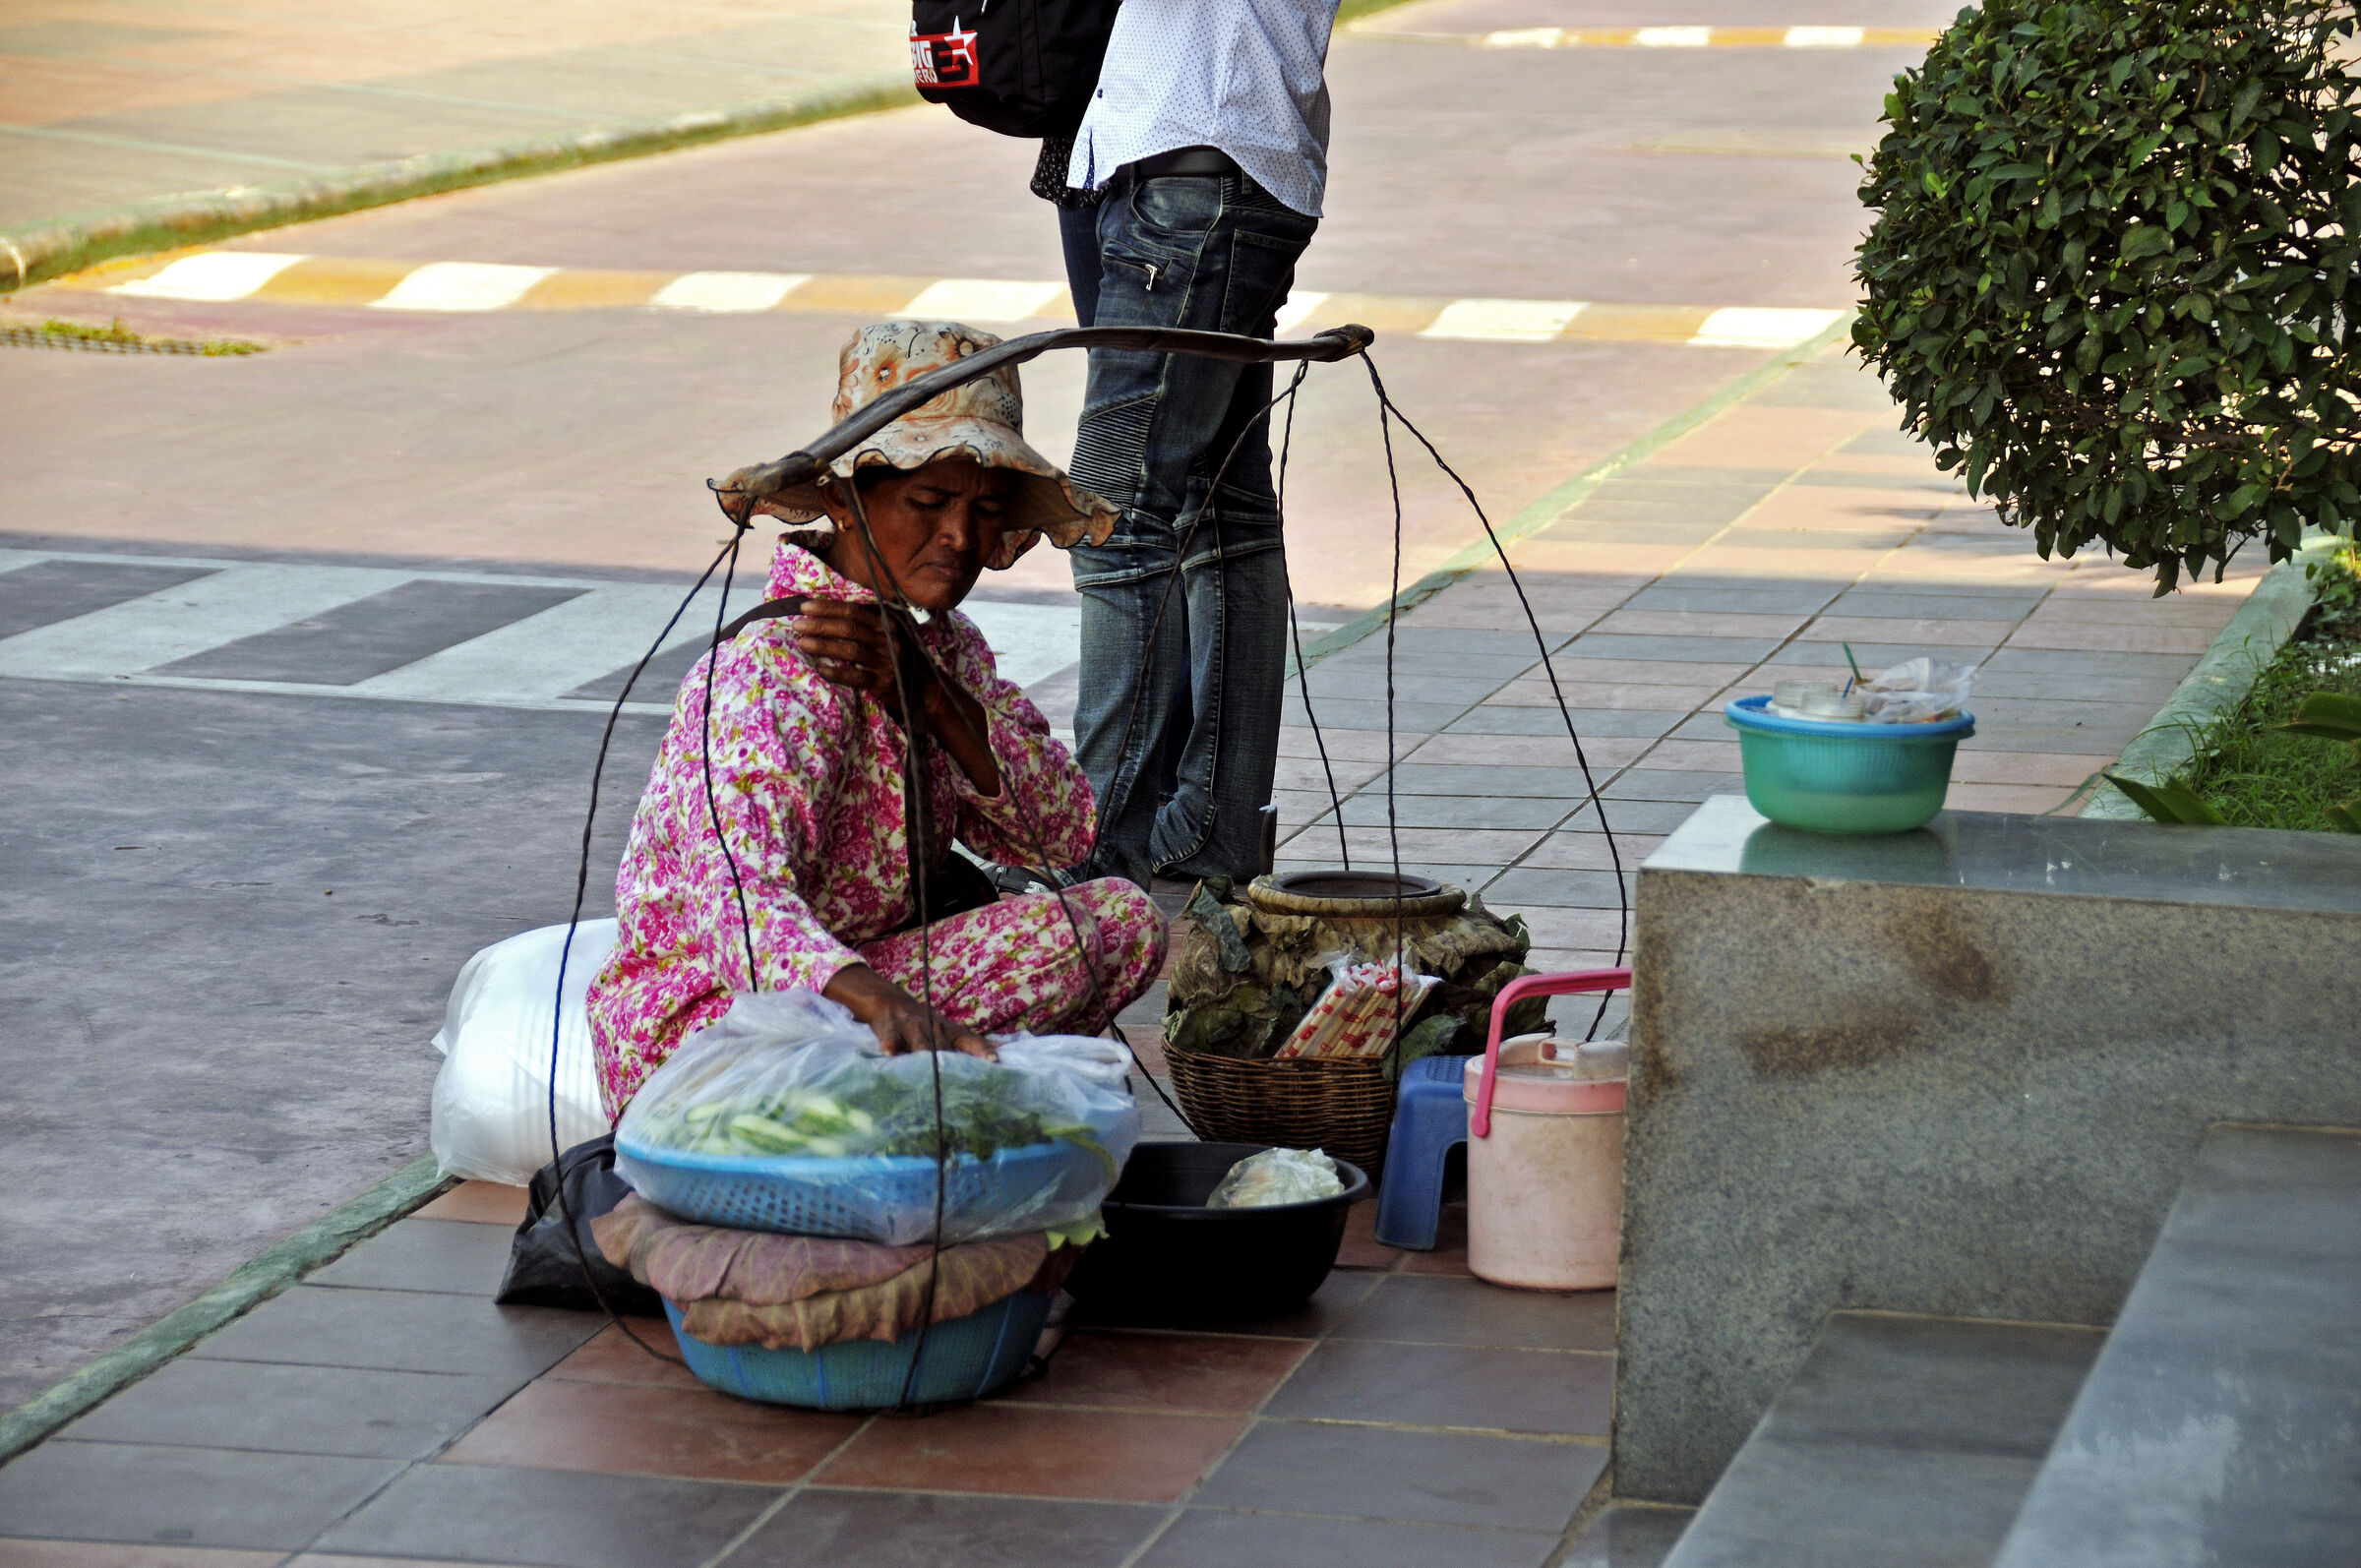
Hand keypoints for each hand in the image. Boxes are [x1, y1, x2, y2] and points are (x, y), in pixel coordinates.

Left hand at [792, 600, 918, 715]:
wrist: (923, 689)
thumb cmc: (897, 657)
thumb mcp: (888, 635)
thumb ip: (866, 624)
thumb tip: (828, 613)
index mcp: (887, 623)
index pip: (854, 611)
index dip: (828, 608)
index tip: (805, 607)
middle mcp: (888, 639)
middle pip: (850, 628)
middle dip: (821, 625)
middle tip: (798, 625)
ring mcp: (887, 661)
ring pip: (851, 650)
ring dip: (824, 646)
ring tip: (803, 643)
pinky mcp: (883, 682)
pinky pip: (857, 677)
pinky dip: (838, 673)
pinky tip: (821, 670)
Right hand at [823, 964, 996, 1059]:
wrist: (888, 1001)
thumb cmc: (923, 1024)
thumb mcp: (946, 1031)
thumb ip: (968, 1044)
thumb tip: (999, 1053)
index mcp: (949, 1030)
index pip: (970, 1040)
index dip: (982, 1050)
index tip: (994, 1061)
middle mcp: (933, 1029)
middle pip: (945, 1049)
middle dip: (952, 1065)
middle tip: (961, 1083)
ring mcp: (912, 1029)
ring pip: (921, 1046)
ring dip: (925, 1056)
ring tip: (930, 1072)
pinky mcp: (890, 1030)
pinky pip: (891, 1040)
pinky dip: (890, 1047)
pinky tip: (889, 1055)